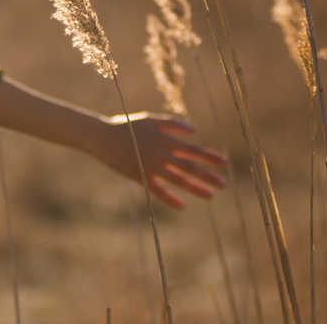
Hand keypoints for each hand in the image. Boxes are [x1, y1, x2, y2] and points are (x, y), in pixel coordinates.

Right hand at [96, 112, 226, 208]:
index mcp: (164, 139)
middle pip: (189, 167)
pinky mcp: (140, 177)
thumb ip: (173, 124)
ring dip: (195, 188)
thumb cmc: (127, 126)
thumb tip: (194, 131)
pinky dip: (169, 198)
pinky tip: (182, 206)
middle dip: (208, 175)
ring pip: (177, 180)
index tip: (224, 163)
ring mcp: (150, 166)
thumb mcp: (150, 120)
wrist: (102, 137)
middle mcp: (160, 154)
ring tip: (211, 196)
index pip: (192, 150)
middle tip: (224, 184)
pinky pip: (157, 190)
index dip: (209, 156)